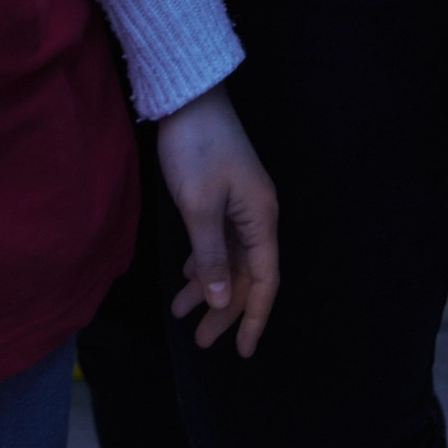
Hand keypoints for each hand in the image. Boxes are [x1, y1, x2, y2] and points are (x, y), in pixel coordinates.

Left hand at [156, 86, 279, 355]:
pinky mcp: (224, 194)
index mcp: (260, 218)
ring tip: (182, 314)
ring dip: (209, 287)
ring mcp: (241, 204)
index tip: (244, 351)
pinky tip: (188, 277)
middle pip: (247, 274)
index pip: (265, 280)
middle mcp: (258, 215)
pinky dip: (205, 262)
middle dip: (225, 309)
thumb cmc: (195, 149)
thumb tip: (222, 300)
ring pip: (230, 259)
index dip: (255, 317)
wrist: (189, 96)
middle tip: (201, 341)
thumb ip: (212, 256)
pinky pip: (220, 240)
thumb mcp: (199, 206)